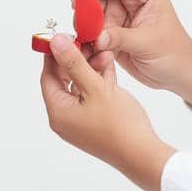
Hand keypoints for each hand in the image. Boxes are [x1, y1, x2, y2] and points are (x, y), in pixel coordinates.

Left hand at [38, 33, 176, 190]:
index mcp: (58, 111)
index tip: (65, 36)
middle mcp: (65, 118)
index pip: (48, 75)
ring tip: (104, 52)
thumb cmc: (119, 125)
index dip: (55, 54)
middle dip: (76, 59)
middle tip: (87, 41)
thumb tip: (55, 43)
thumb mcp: (95, 88)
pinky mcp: (94, 121)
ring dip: (90, 67)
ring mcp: (80, 121)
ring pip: (79, 86)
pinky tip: (108, 64)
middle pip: (63, 80)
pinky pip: (90, 95)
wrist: (142, 154)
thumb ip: (74, 63)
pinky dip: (98, 80)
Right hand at [67, 0, 191, 108]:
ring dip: (81, 19)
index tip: (76, 1)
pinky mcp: (110, 27)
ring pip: (87, 5)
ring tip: (87, 38)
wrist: (178, 73)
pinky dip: (84, 34)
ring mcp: (118, 10)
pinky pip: (89, 25)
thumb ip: (120, 38)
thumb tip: (96, 37)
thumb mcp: (148, 44)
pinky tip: (90, 47)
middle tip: (76, 14)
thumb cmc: (174, 53)